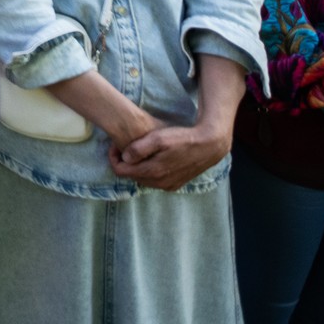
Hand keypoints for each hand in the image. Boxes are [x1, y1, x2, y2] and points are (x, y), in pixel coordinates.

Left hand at [110, 118, 233, 190]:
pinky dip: (149, 171)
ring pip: (143, 179)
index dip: (114, 157)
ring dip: (137, 167)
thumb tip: (125, 158)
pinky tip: (153, 158)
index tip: (115, 145)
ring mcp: (168, 186)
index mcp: (152, 172)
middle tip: (126, 147)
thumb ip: (138, 149)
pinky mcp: (176, 184)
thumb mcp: (158, 138)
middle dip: (125, 163)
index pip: (120, 171)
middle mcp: (159, 183)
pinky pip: (155, 180)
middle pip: (131, 176)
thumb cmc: (183, 138)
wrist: (209, 145)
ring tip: (140, 151)